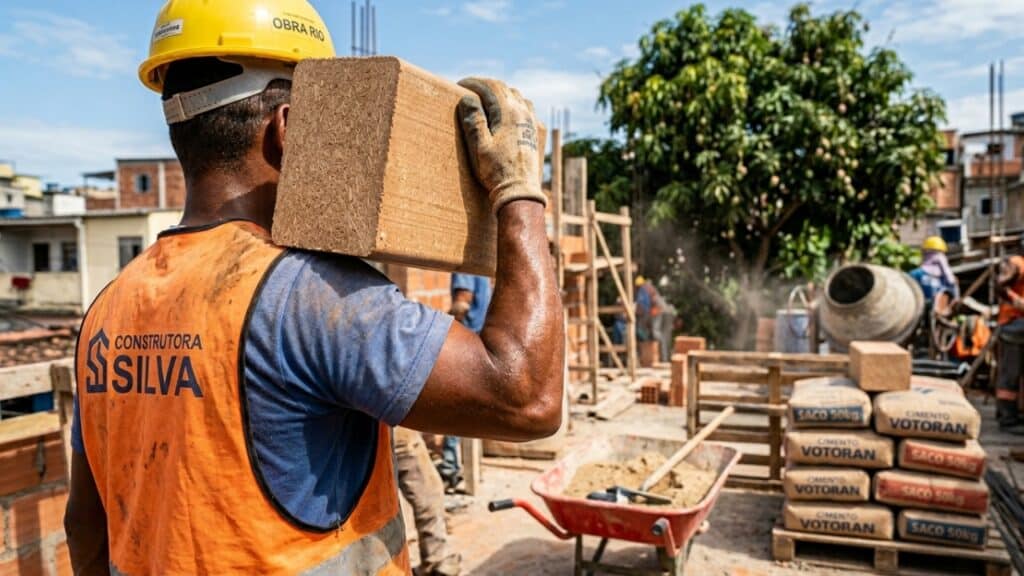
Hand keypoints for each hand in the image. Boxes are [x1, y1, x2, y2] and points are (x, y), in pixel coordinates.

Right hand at [457, 77, 546, 214]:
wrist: (519, 191)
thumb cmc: (496, 171)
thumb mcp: (479, 147)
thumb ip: (474, 121)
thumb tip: (468, 98)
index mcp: (509, 113)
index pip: (490, 87)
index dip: (474, 83)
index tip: (460, 85)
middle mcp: (523, 112)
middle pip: (504, 88)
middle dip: (485, 86)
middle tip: (469, 89)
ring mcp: (531, 122)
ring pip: (516, 96)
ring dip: (500, 93)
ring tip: (485, 98)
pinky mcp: (534, 132)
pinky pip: (526, 108)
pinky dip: (514, 103)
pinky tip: (506, 112)